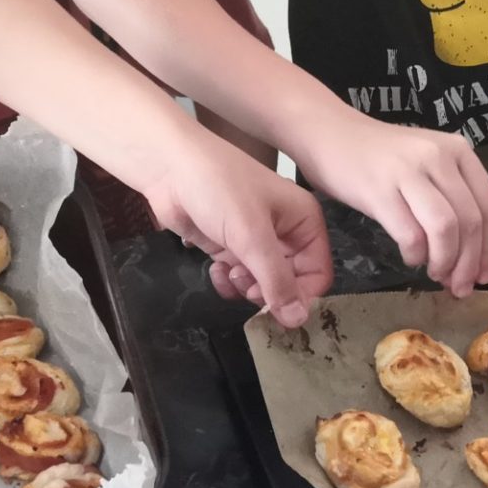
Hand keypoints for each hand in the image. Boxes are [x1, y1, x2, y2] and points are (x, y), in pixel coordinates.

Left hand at [142, 151, 332, 327]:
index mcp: (305, 221)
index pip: (317, 274)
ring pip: (263, 283)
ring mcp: (256, 239)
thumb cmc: (219, 190)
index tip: (273, 305)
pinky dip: (229, 281)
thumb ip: (276, 280)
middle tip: (246, 284)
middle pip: (290, 282)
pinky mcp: (230, 245)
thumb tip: (298, 321)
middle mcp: (286, 231)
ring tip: (230, 272)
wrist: (169, 166)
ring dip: (246, 287)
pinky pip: (240, 276)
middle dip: (268, 290)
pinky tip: (215, 269)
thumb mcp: (252, 235)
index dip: (299, 295)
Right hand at [292, 111, 487, 296]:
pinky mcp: (379, 189)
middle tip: (458, 287)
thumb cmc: (379, 156)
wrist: (330, 135)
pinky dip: (415, 255)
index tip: (482, 276)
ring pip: (445, 229)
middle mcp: (438, 156)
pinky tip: (410, 257)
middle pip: (470, 222)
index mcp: (459, 150)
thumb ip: (451, 198)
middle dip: (468, 264)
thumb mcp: (427, 163)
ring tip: (434, 274)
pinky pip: (410, 234)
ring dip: (444, 262)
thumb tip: (470, 258)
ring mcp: (408, 171)